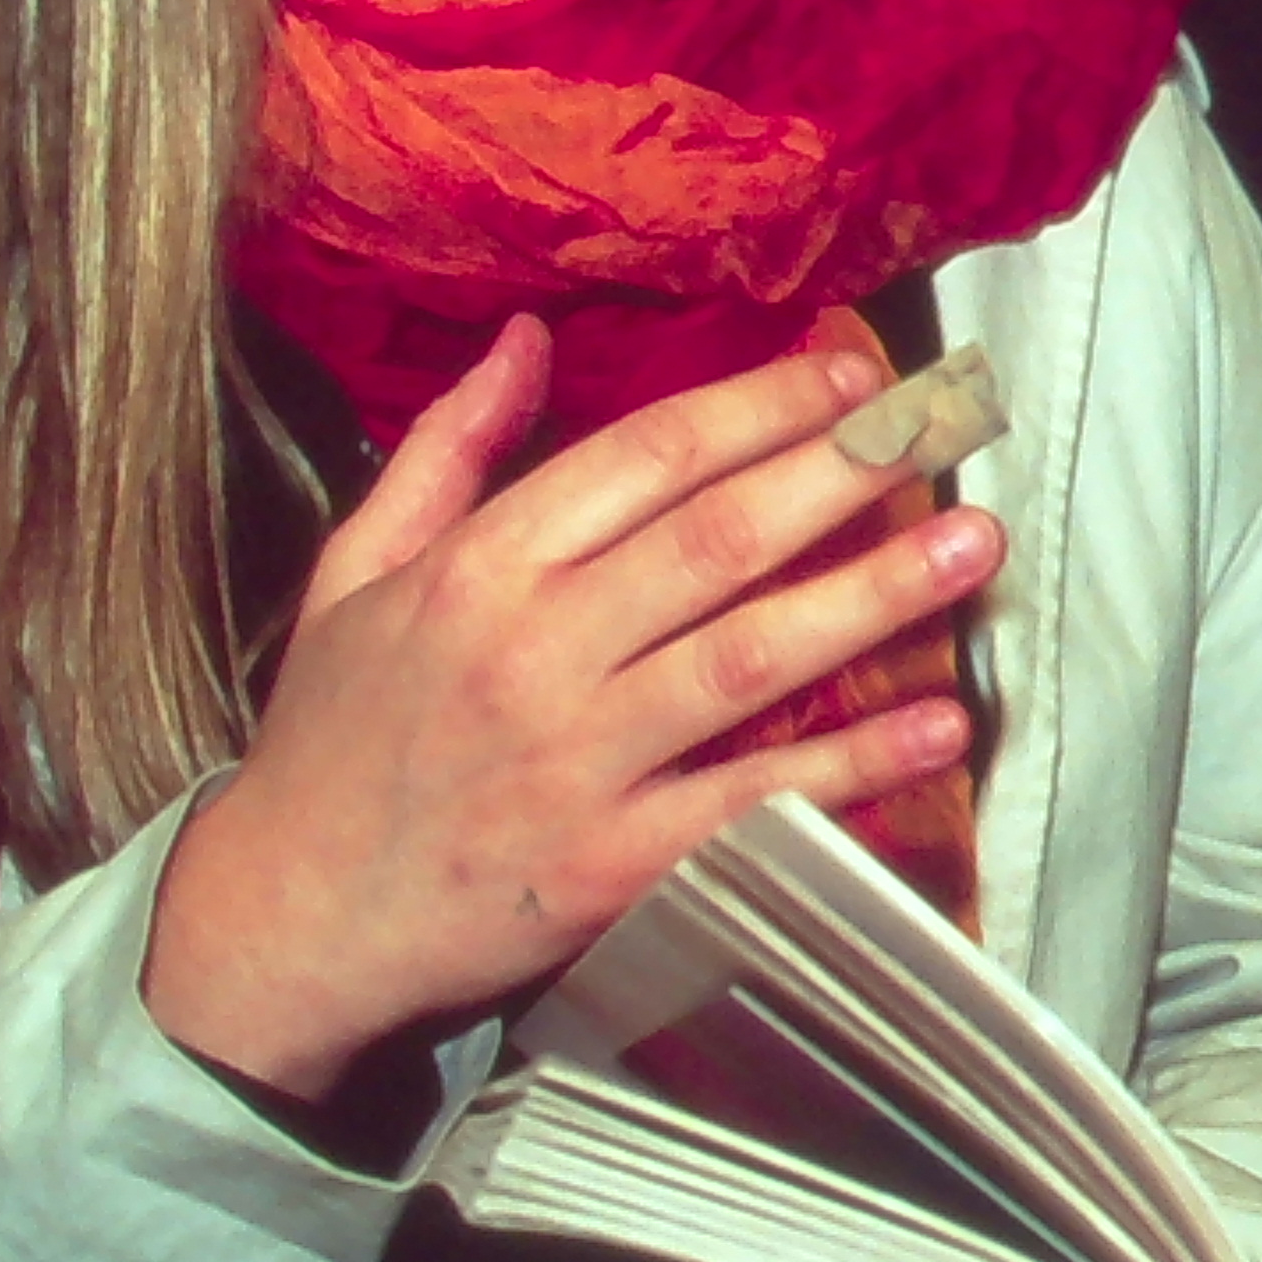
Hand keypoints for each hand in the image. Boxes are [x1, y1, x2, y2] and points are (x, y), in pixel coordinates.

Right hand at [146, 322, 1002, 1095]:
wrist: (287, 920)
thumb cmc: (333, 738)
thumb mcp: (358, 571)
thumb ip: (448, 451)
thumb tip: (525, 340)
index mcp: (479, 571)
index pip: (645, 460)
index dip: (759, 409)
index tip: (850, 377)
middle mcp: (535, 654)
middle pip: (715, 541)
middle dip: (841, 477)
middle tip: (942, 431)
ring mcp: (577, 763)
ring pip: (749, 659)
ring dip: (873, 599)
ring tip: (974, 549)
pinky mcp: (610, 865)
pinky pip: (750, 801)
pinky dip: (848, 766)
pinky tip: (933, 729)